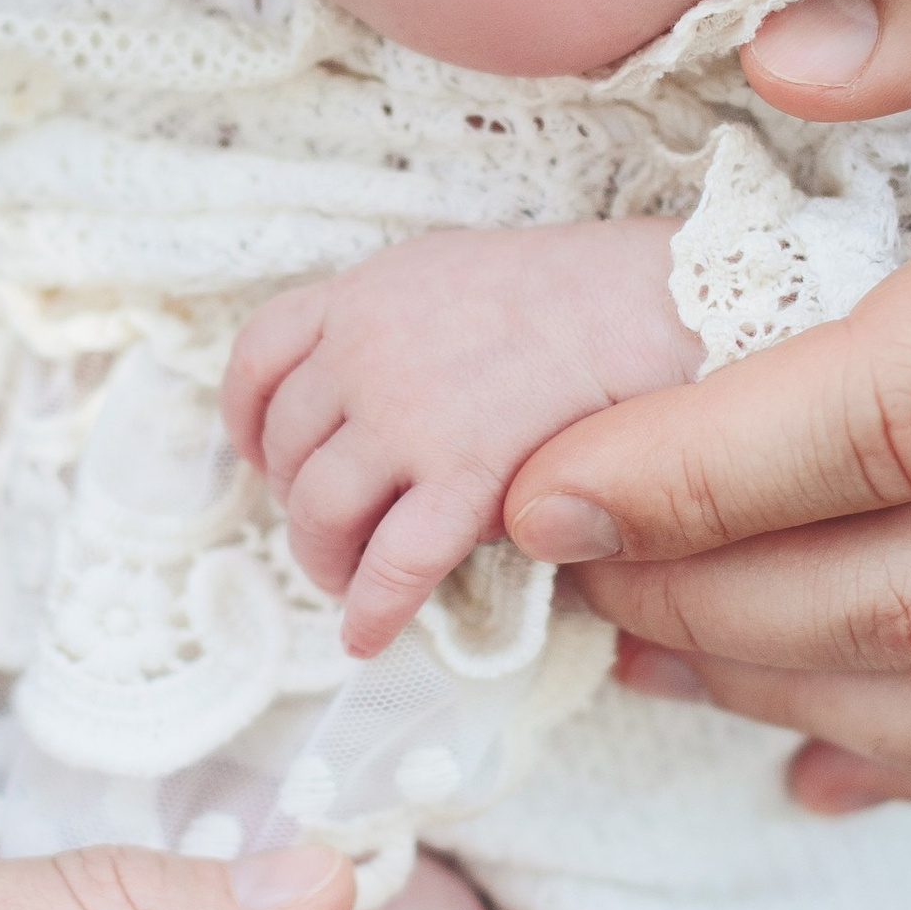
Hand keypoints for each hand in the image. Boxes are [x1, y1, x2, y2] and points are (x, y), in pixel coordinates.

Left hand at [226, 220, 695, 653]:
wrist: (663, 297)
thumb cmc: (584, 291)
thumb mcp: (463, 273)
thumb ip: (408, 324)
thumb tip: (386, 400)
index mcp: (367, 291)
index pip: (260, 354)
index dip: (247, 418)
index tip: (261, 456)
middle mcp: (368, 347)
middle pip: (284, 444)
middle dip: (295, 500)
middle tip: (331, 533)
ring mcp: (409, 412)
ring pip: (318, 508)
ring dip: (324, 559)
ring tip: (346, 587)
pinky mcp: (465, 475)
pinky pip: (393, 561)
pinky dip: (372, 607)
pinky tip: (368, 637)